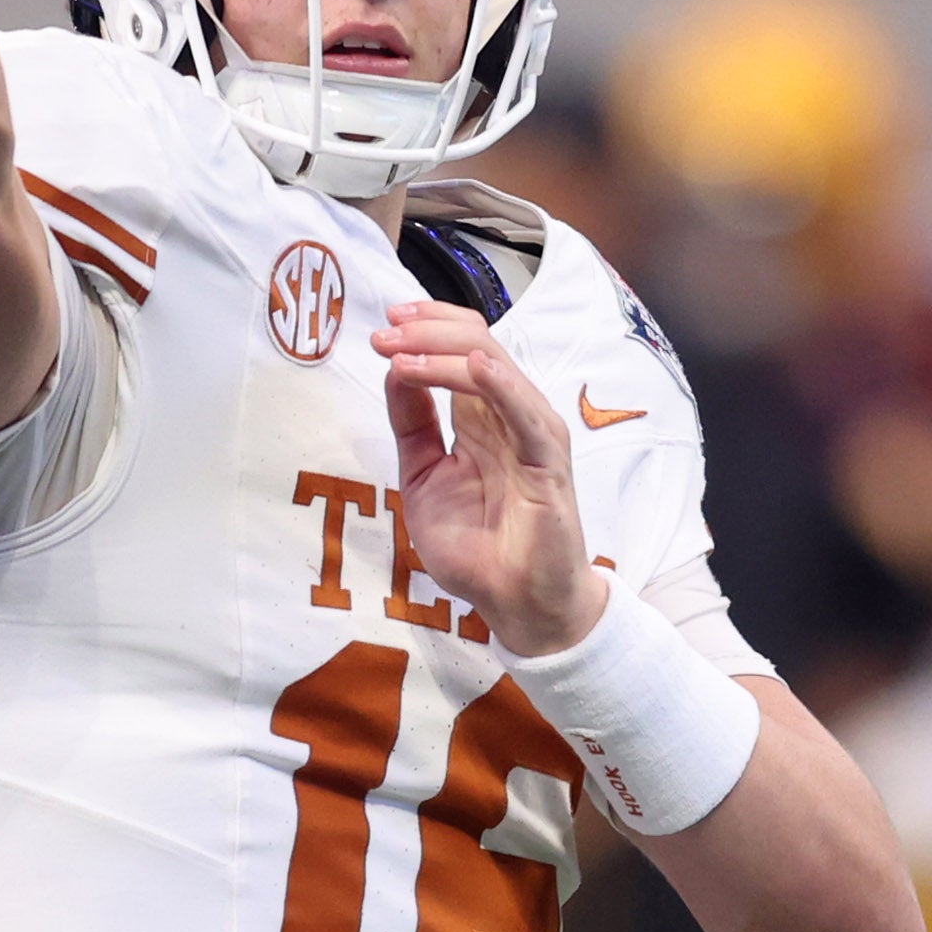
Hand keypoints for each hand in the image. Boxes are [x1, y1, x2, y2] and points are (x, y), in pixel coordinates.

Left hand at [376, 301, 607, 658]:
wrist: (516, 604)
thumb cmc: (477, 548)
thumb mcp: (423, 477)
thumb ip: (412, 425)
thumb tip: (394, 369)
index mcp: (482, 416)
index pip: (461, 349)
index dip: (424, 329)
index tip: (382, 327)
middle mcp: (510, 415)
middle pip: (476, 345)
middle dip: (426, 332)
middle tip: (385, 332)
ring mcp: (532, 433)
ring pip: (495, 368)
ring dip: (446, 353)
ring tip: (402, 352)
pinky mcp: (549, 462)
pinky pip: (527, 414)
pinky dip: (501, 385)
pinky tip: (473, 369)